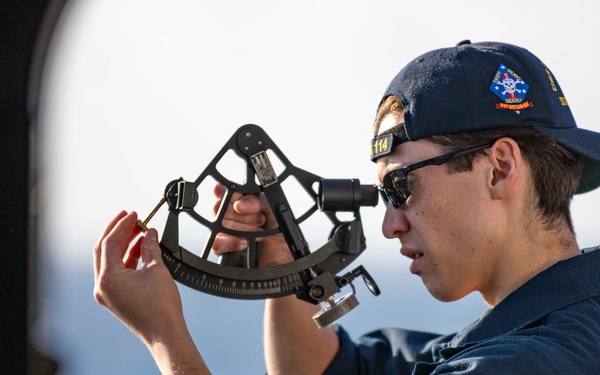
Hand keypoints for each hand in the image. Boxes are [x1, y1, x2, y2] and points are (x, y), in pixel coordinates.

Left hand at [93, 211, 183, 343]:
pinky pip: (117, 272)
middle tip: (130, 217)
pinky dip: (127, 258)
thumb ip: (150, 247)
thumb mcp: (157, 269)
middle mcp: (102, 286)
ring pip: (110, 260)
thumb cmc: (161, 307)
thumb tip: (149, 233)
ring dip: (123, 244)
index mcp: (108, 278)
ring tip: (139, 231)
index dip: (122, 225)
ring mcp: (107, 293)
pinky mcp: (116, 297)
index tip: (134, 214)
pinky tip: (141, 249)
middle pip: (104, 250)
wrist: (165, 333)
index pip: (110, 242)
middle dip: (117, 231)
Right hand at [210, 183, 292, 266]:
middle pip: (220, 207)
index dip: (222, 191)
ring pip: (218, 224)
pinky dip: (231, 242)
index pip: (225, 192)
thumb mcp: (272, 208)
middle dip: (240, 213)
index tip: (223, 191)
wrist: (284, 257)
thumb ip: (256, 200)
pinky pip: (217, 243)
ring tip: (257, 231)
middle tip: (259, 218)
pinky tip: (245, 242)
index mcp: (242, 201)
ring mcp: (227, 231)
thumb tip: (239, 204)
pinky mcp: (225, 248)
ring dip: (239, 228)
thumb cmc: (279, 230)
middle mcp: (232, 215)